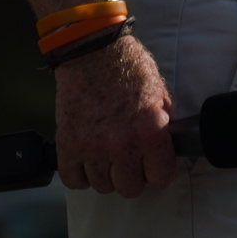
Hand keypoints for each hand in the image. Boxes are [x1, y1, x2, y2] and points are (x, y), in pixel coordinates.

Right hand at [55, 34, 177, 197]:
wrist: (92, 49)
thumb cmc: (126, 65)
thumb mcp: (159, 90)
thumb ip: (166, 121)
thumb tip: (168, 145)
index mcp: (149, 129)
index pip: (161, 178)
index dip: (159, 170)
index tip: (154, 163)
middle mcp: (121, 144)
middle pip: (130, 188)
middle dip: (133, 173)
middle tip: (130, 155)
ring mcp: (92, 147)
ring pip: (103, 186)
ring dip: (106, 172)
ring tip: (107, 150)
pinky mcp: (68, 145)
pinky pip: (74, 180)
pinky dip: (81, 173)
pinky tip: (88, 156)